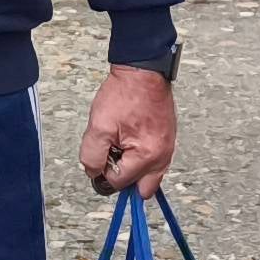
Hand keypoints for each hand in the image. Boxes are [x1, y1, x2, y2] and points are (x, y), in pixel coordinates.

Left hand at [83, 65, 177, 194]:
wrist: (142, 71)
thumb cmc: (124, 94)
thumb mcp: (98, 127)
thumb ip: (92, 157)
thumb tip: (95, 173)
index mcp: (147, 157)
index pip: (119, 183)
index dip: (104, 170)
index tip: (102, 152)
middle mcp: (162, 157)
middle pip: (140, 188)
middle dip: (124, 177)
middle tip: (114, 156)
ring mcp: (168, 149)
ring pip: (148, 176)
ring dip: (133, 167)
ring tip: (122, 144)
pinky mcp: (167, 140)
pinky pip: (154, 162)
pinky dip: (141, 157)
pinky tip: (130, 139)